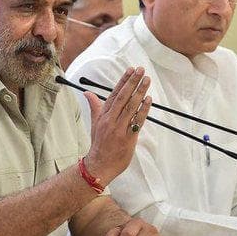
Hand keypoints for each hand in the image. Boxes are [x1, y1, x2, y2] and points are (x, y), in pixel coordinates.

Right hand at [85, 68, 151, 185]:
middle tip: (141, 70)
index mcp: (104, 115)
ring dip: (140, 92)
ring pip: (131, 106)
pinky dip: (143, 110)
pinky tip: (149, 99)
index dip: (123, 81)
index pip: (114, 94)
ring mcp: (119, 128)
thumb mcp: (95, 123)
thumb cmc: (99, 144)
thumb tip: (87, 93)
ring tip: (147, 80)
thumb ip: (95, 106)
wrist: (100, 165)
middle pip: (123, 97)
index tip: (131, 70)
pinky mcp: (128, 138)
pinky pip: (137, 121)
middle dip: (132, 82)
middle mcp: (111, 120)